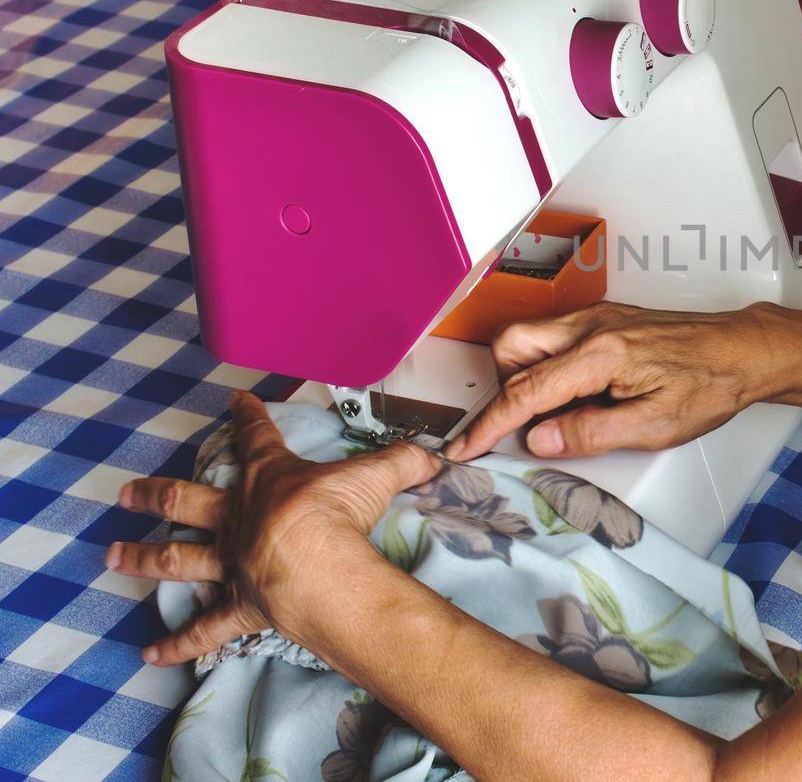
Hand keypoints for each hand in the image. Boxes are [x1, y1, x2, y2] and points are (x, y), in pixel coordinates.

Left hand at [106, 391, 438, 665]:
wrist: (316, 563)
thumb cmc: (339, 514)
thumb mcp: (379, 474)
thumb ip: (405, 460)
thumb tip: (437, 453)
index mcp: (270, 479)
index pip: (256, 438)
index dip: (247, 416)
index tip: (235, 400)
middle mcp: (239, 518)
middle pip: (185, 502)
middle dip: (155, 495)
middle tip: (126, 492)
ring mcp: (232, 563)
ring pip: (178, 560)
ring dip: (143, 558)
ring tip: (112, 556)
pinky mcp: (238, 605)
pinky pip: (205, 628)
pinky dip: (178, 643)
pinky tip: (150, 654)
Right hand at [444, 301, 789, 461]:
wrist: (743, 351)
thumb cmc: (709, 384)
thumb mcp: (654, 426)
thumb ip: (590, 433)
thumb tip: (537, 440)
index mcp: (599, 354)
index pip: (524, 392)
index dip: (488, 425)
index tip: (464, 448)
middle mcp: (590, 326)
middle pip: (511, 347)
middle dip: (503, 389)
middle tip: (523, 427)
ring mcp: (597, 318)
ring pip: (530, 338)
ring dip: (526, 377)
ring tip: (558, 414)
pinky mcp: (606, 320)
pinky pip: (556, 339)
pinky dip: (551, 368)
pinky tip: (581, 396)